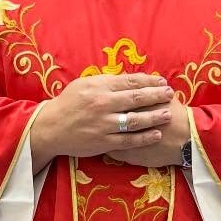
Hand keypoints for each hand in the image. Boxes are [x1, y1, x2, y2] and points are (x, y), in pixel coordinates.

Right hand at [30, 73, 175, 170]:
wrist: (50, 128)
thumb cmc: (68, 103)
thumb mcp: (84, 84)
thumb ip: (106, 81)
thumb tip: (130, 78)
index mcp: (98, 87)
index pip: (130, 81)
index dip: (149, 80)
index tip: (162, 80)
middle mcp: (102, 104)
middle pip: (136, 99)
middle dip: (157, 95)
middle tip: (170, 94)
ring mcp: (104, 124)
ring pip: (136, 120)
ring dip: (155, 117)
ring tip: (168, 114)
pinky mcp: (104, 142)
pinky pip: (129, 140)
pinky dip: (145, 138)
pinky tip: (157, 134)